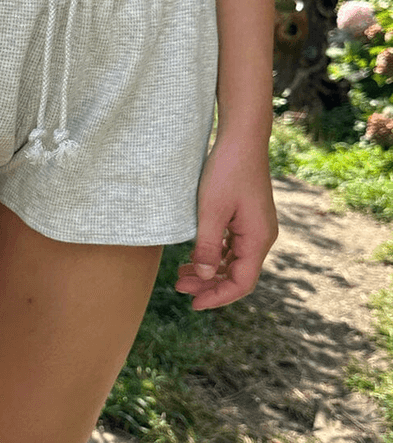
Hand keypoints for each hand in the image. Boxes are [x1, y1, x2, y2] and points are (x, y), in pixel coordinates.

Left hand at [175, 134, 278, 309]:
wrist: (241, 138)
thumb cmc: (226, 170)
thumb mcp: (211, 211)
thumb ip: (207, 246)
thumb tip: (204, 277)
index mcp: (258, 239)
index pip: (242, 283)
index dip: (218, 297)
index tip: (193, 304)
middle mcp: (262, 237)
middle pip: (238, 275)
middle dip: (209, 286)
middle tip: (179, 288)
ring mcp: (256, 227)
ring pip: (234, 261)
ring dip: (210, 271)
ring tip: (181, 275)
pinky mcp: (248, 218)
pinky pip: (233, 247)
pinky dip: (215, 255)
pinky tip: (195, 256)